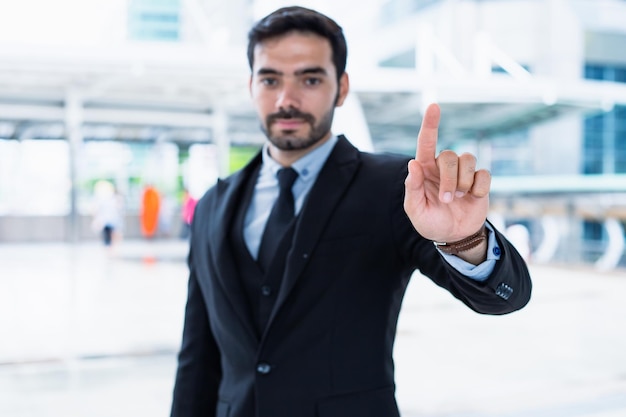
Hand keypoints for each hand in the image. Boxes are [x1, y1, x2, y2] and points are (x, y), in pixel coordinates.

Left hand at [404, 103, 490, 242]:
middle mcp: (443, 167)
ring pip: (468, 160)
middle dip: (449, 179)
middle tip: (446, 200)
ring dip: (463, 183)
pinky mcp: (479, 181)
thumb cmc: (431, 222)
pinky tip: (473, 198)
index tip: (434, 106)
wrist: (454, 237)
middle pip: (450, 155)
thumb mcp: (416, 210)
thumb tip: (413, 163)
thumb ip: (412, 188)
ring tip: (458, 199)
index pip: (426, 143)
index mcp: (425, 170)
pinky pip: (484, 174)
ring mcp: (463, 173)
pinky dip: (479, 189)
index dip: (430, 124)